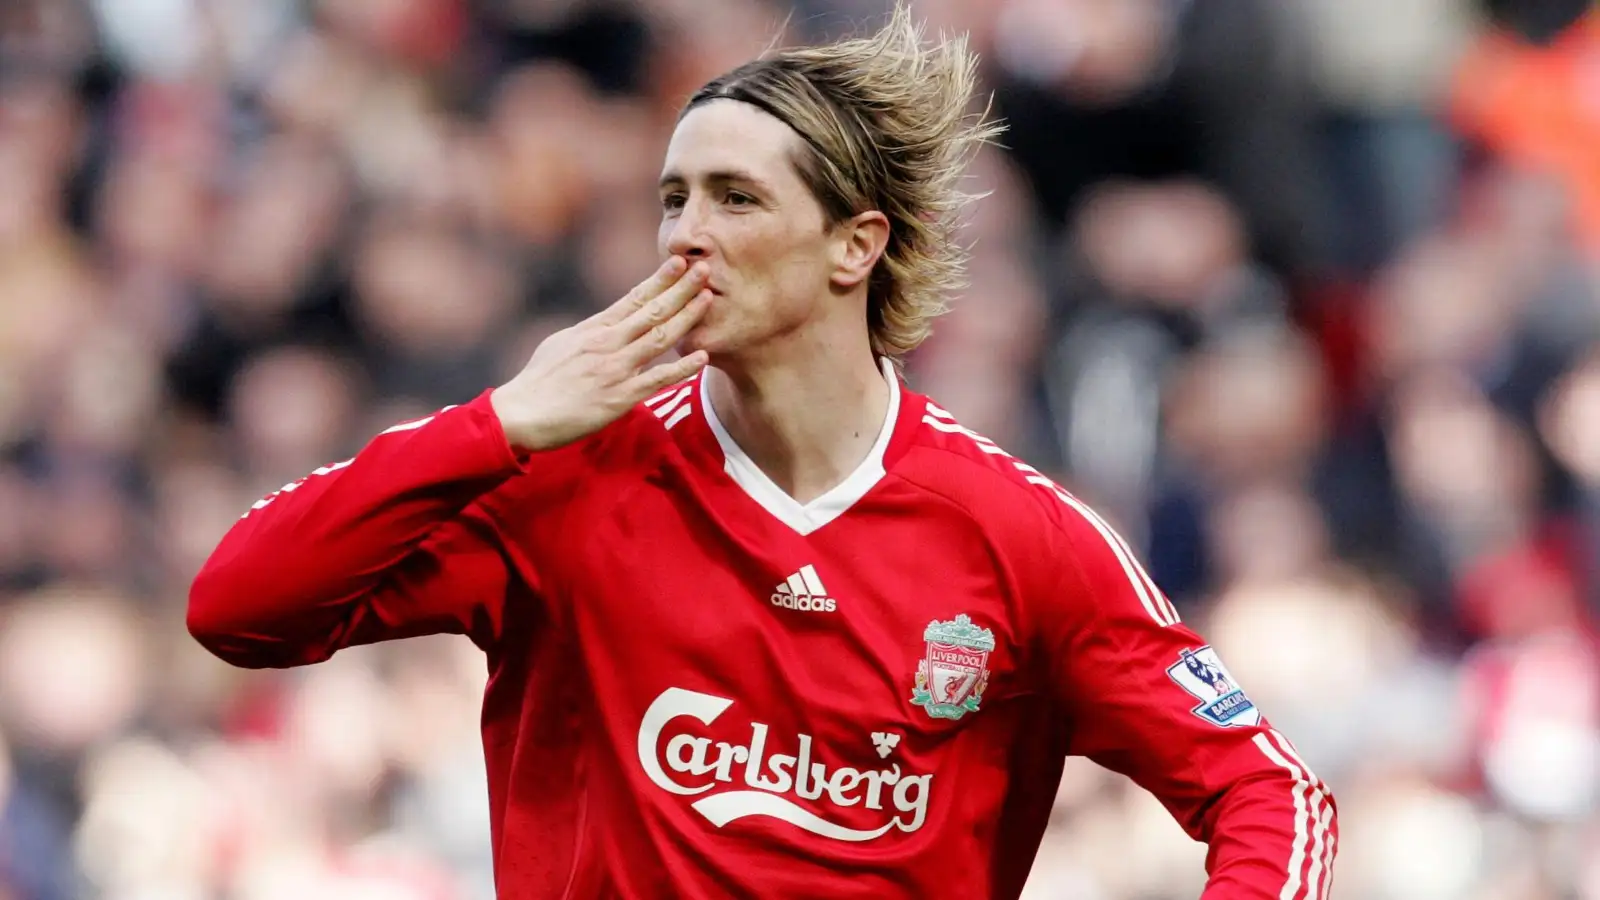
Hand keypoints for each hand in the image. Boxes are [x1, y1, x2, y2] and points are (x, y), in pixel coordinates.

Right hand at [491, 257, 711, 451]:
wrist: (522, 412)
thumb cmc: (539, 380)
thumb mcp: (563, 343)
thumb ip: (591, 332)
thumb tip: (609, 321)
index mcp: (594, 329)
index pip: (633, 298)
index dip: (660, 279)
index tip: (679, 262)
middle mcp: (608, 343)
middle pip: (652, 310)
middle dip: (681, 288)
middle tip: (705, 269)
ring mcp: (616, 369)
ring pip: (659, 337)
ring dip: (687, 317)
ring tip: (709, 299)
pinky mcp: (620, 397)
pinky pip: (657, 380)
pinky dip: (681, 368)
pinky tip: (702, 356)